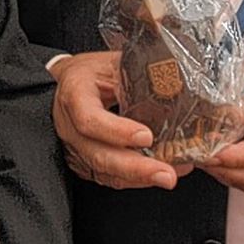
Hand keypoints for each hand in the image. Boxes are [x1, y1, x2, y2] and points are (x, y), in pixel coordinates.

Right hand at [50, 51, 190, 189]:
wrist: (67, 83)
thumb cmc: (90, 72)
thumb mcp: (112, 63)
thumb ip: (139, 73)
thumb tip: (177, 81)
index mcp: (75, 93)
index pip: (89, 118)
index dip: (116, 131)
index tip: (146, 137)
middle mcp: (70, 126)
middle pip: (99, 154)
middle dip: (136, 168)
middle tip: (167, 173)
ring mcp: (75, 147)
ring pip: (105, 171)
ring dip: (139, 178)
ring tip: (170, 176)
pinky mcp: (84, 162)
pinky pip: (109, 177)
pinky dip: (135, 180)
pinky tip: (156, 175)